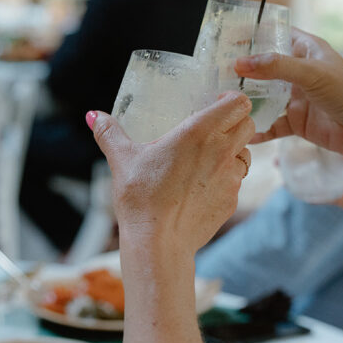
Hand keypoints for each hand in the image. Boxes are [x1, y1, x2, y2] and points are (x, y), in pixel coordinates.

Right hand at [89, 92, 254, 261]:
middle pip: (249, 125)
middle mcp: (222, 151)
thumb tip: (94, 116)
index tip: (217, 104)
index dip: (233, 100)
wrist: (158, 242)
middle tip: (214, 128)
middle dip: (236, 123)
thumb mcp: (122, 159)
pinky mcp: (232, 199)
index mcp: (199, 132)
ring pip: (246, 153)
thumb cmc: (141, 197)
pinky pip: (238, 181)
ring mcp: (231, 177)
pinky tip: (203, 186)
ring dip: (233, 151)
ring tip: (209, 158)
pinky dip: (226, 178)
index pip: (239, 103)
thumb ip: (109, 133)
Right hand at [235, 28, 342, 157]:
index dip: (254, 35)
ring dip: (247, 99)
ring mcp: (297, 97)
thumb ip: (275, 67)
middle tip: (214, 71)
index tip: (228, 37)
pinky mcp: (297, 121)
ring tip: (222, 100)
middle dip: (242, 70)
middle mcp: (299, 71)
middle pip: (264, 67)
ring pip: (265, 96)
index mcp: (306, 50)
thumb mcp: (310, 72)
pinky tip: (245, 132)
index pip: (276, 35)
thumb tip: (239, 64)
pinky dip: (259, 128)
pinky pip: (273, 124)